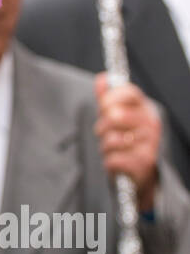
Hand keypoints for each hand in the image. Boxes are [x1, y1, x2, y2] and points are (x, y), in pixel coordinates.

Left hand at [93, 73, 161, 212]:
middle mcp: (151, 124)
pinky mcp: (143, 164)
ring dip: (105, 147)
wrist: (142, 174)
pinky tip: (117, 162)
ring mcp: (150, 144)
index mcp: (145, 109)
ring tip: (113, 150)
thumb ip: (108, 98)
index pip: (129, 92)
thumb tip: (102, 78)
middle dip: (102, 127)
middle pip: (114, 116)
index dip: (110, 98)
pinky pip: (113, 159)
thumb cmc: (127, 141)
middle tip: (106, 133)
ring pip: (111, 139)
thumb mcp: (117, 117)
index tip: (104, 107)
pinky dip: (109, 163)